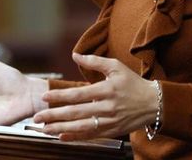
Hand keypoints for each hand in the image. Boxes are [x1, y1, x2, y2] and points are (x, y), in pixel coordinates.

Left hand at [32, 53, 157, 140]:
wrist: (154, 104)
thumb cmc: (133, 83)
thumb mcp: (116, 67)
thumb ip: (94, 61)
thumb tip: (74, 54)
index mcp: (106, 90)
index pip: (78, 94)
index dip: (60, 96)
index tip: (45, 97)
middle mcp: (107, 107)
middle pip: (76, 112)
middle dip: (54, 115)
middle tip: (37, 116)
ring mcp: (109, 121)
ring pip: (81, 126)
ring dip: (60, 128)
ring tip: (45, 128)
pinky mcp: (112, 131)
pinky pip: (90, 135)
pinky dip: (75, 137)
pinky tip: (61, 137)